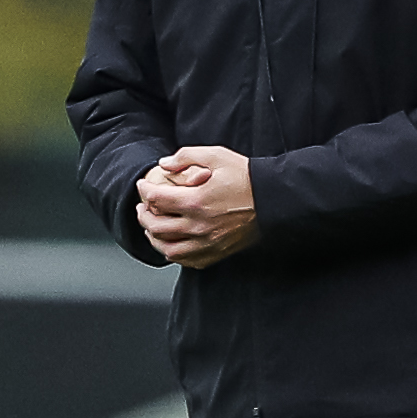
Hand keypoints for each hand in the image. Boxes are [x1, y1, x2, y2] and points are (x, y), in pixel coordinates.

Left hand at [138, 146, 258, 268]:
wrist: (273, 199)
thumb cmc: (247, 177)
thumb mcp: (217, 156)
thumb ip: (186, 156)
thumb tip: (164, 164)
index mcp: (195, 201)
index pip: (156, 199)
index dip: (144, 190)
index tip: (143, 186)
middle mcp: (199, 226)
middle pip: (156, 227)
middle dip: (143, 215)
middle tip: (143, 207)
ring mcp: (208, 243)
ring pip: (168, 249)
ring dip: (154, 239)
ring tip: (152, 228)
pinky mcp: (217, 252)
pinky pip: (188, 261)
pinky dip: (174, 254)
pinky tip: (172, 244)